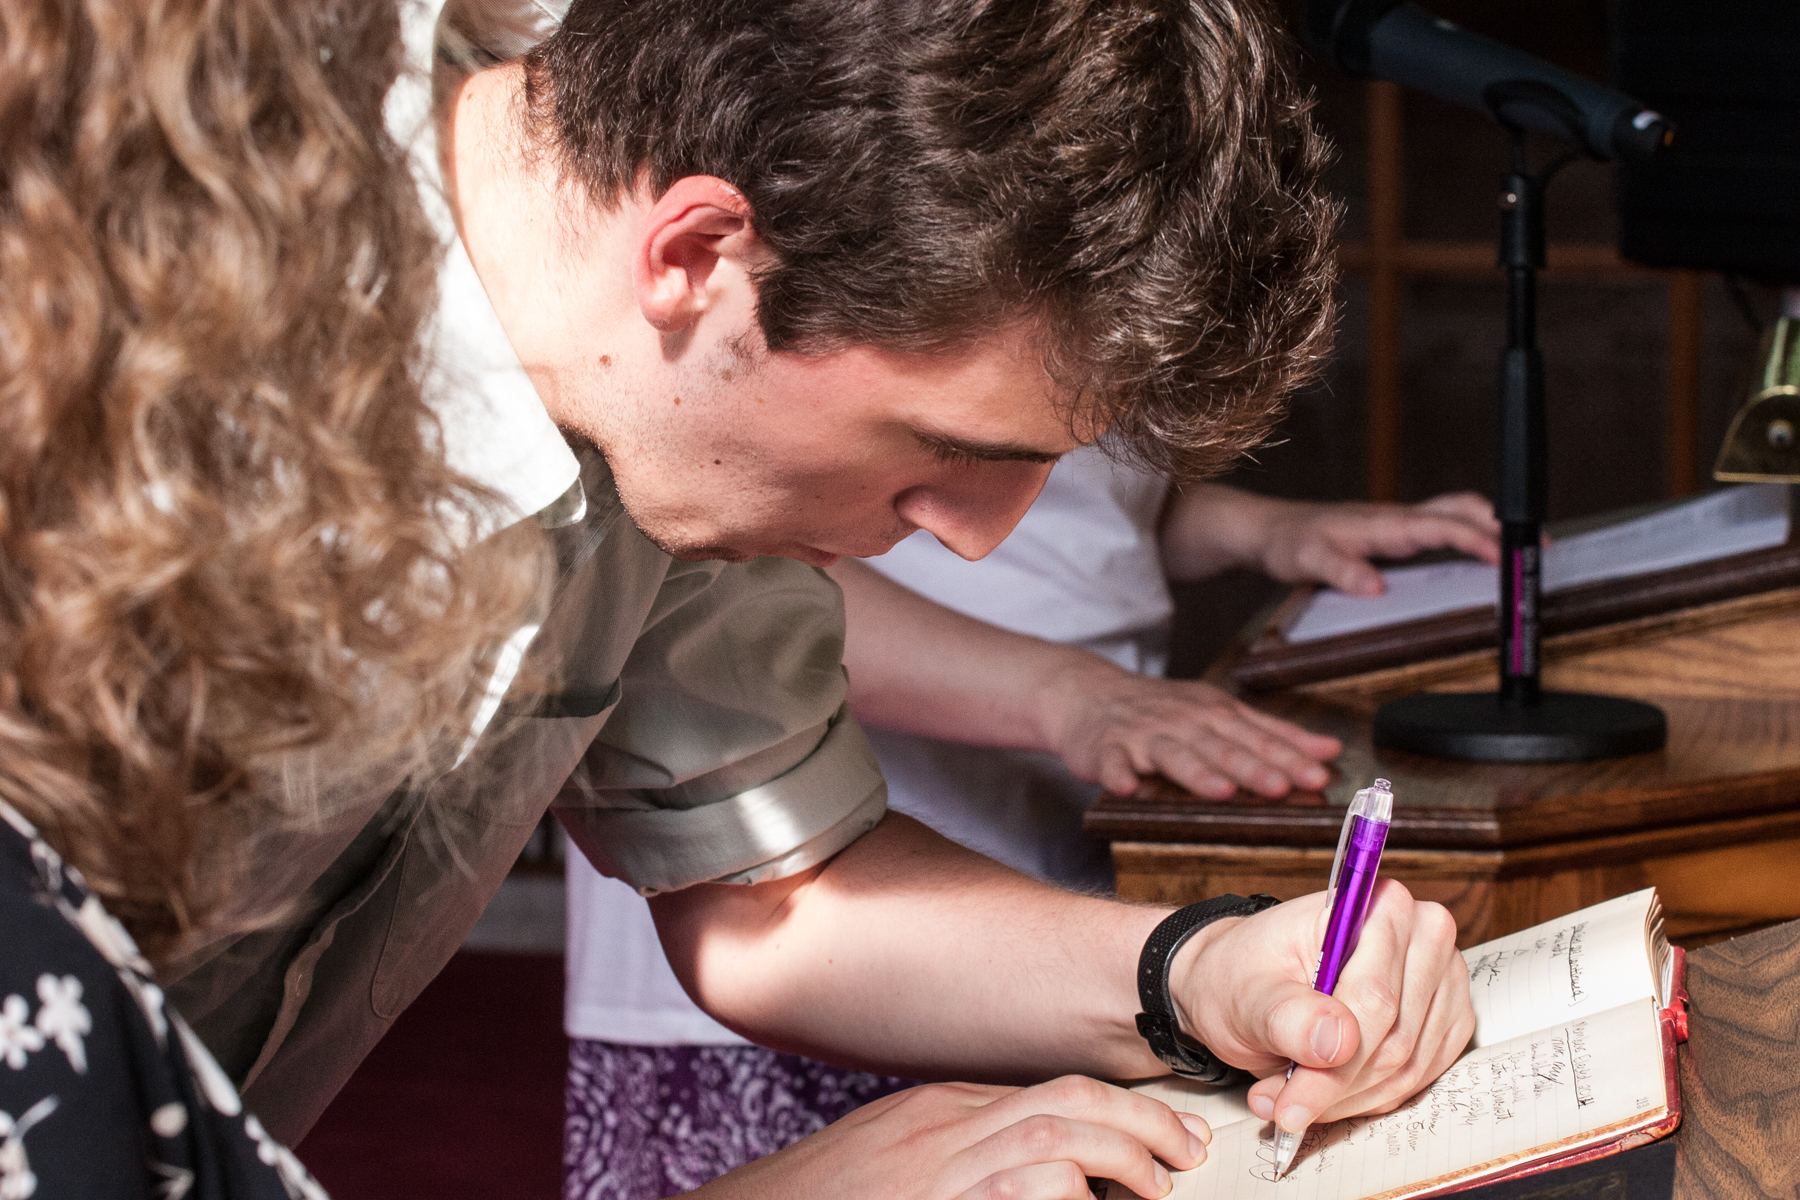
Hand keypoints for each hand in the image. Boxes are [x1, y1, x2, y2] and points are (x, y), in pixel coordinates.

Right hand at [684, 1075, 1212, 1199]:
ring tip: (1154, 1189)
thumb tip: (1046, 1164)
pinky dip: (1067, 1196)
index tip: (1164, 1133)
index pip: (1047, 1092)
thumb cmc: (823, 1199)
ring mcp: (936, 1174)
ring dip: (1120, 1159)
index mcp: (937, 1113)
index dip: (1119, 1110)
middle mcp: (940, 1133)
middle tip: (1183, 1153)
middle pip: (1064, 1103)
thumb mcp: (896, 1157)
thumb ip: (959, 1151)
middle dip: (1139, 1122)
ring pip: (1053, 1139)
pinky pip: (1021, 1188)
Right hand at [1044, 664, 1339, 797]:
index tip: (1320, 777)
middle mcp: (1184, 722)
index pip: (1258, 738)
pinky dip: (1118, 774)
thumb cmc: (1163, 711)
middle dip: (1253, 767)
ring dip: (1196, 772)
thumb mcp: (1222, 713)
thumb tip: (1331, 750)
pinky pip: (1112, 763)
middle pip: (1222, 746)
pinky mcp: (1105, 748)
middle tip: (1282, 787)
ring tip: (1220, 791)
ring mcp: (1143, 734)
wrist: (1090, 694)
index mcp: (1215, 714)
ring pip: (1173, 754)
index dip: (1289, 758)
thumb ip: (1275, 734)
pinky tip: (1127, 786)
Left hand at [1170, 881, 1472, 1132]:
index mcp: (1378, 906)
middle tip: (1281, 1107)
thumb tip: (1337, 1041)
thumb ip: (1288, 1015)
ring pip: (1407, 1067)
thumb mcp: (1246, 993)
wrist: (1248, 982)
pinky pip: (1417, 1079)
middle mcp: (1423, 936)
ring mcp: (1443, 981)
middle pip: (1394, 1038)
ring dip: (1346, 1097)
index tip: (1291, 1102)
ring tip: (1291, 1100)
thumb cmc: (1245, 975)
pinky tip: (1325, 1094)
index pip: (1373, 1000)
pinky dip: (1367, 1098)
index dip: (1333, 1063)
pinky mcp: (1446, 1021)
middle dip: (1333, 1085)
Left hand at [1259, 492, 1499, 596]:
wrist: (1271, 530)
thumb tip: (1376, 586)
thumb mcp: (1306, 561)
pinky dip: (1470, 532)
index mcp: (1383, 524)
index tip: (1505, 556)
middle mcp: (1396, 518)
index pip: (1441, 527)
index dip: (1477, 539)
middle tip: (1537, 549)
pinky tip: (1480, 552)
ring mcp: (1398, 523)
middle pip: (1460, 508)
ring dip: (1490, 525)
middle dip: (1501, 525)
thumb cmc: (1289, 543)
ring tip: (1522, 550)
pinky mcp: (1395, 532)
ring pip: (1455, 513)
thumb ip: (1340, 571)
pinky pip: (1442, 526)